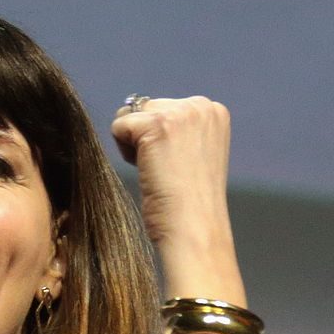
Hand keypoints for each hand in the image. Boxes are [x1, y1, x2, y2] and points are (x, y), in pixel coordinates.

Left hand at [111, 96, 232, 253]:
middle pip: (147, 107)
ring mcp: (180, 113)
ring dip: (134, 145)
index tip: (177, 168)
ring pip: (131, 115)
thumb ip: (180, 135)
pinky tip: (146, 172)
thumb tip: (141, 123)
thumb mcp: (194, 158)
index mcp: (213, 112)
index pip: (166, 109)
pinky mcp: (156, 125)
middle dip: (146, 140)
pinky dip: (124, 152)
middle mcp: (200, 105)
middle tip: (165, 173)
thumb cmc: (190, 207)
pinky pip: (119, 126)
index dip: (161, 141)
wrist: (194, 229)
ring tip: (156, 172)